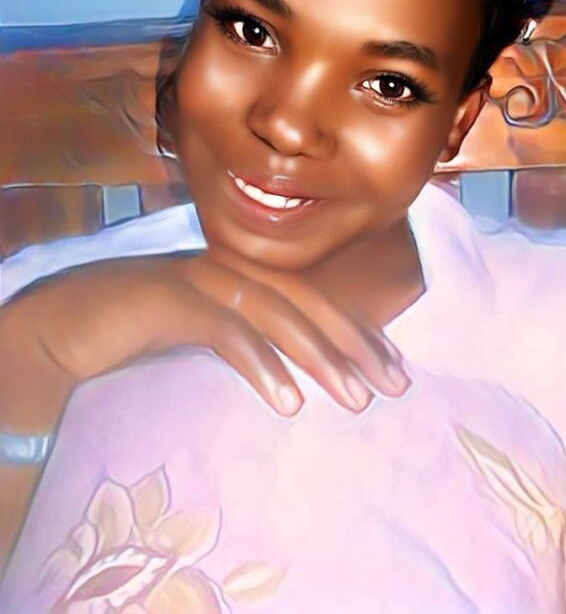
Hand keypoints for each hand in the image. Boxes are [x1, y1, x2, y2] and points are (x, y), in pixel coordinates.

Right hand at [1, 251, 410, 428]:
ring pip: (275, 313)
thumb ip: (249, 336)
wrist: (65, 322)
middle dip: (354, 342)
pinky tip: (288, 402)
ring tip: (356, 398)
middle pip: (306, 301)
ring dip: (319, 356)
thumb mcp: (206, 331)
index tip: (394, 366)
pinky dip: (260, 364)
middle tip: (395, 384)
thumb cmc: (140, 330)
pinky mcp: (169, 299)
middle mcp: (228, 268)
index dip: (357, 329)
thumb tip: (298, 366)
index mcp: (242, 273)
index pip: (313, 299)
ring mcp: (199, 279)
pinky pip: (225, 332)